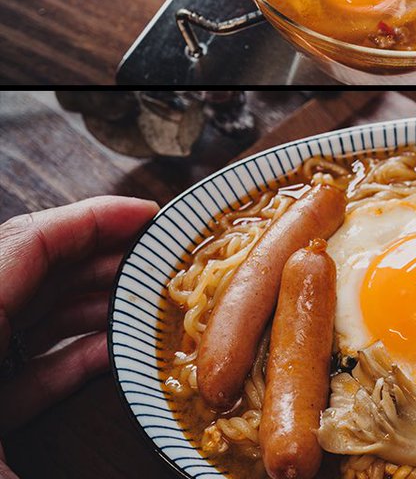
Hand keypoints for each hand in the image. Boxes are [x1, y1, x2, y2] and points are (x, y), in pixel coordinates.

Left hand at [0, 196, 157, 461]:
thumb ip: (72, 430)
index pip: (31, 241)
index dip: (93, 218)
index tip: (150, 215)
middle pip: (37, 269)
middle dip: (104, 258)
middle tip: (163, 259)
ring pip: (31, 313)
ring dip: (90, 305)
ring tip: (146, 303)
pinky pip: (23, 365)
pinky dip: (68, 354)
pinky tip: (111, 356)